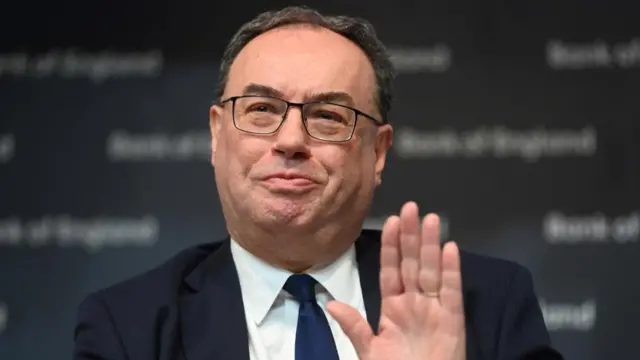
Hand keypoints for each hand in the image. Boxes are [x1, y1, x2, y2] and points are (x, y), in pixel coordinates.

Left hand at [327, 201, 465, 359]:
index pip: (390, 269)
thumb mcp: (370, 351)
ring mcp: (434, 308)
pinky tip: (449, 248)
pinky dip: (451, 270)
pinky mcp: (452, 319)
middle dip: (410, 236)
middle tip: (410, 207)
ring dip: (430, 244)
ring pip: (431, 270)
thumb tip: (332, 304)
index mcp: (393, 307)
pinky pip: (451, 290)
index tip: (390, 222)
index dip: (390, 246)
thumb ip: (354, 326)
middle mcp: (414, 302)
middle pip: (412, 262)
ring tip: (429, 218)